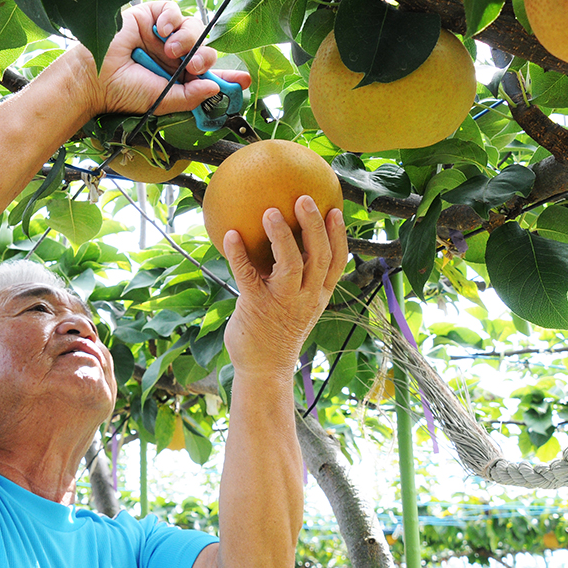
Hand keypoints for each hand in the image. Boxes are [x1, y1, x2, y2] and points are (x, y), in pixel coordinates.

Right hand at [71, 1, 250, 116]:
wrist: (94, 77)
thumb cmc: (124, 92)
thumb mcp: (163, 101)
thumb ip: (190, 97)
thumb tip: (215, 88)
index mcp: (180, 78)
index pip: (210, 75)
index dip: (228, 76)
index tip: (244, 80)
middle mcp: (175, 57)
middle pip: (205, 48)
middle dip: (205, 56)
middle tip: (195, 65)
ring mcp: (164, 36)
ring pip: (194, 27)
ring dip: (188, 37)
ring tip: (170, 49)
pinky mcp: (151, 17)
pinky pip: (173, 9)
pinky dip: (171, 18)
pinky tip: (160, 31)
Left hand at [223, 196, 347, 377]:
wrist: (264, 369)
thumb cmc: (276, 331)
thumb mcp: (295, 306)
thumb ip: (296, 280)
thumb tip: (283, 245)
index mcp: (318, 295)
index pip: (337, 262)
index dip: (339, 235)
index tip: (335, 210)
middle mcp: (306, 297)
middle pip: (319, 256)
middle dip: (314, 225)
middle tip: (304, 198)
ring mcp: (283, 302)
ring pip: (291, 263)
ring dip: (281, 235)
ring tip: (270, 211)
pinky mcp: (257, 306)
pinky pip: (248, 275)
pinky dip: (238, 254)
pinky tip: (229, 235)